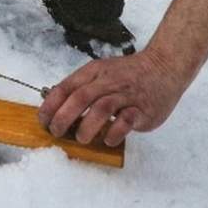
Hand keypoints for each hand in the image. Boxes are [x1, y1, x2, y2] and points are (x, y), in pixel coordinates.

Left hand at [37, 48, 187, 146]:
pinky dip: (113, 133)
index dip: (51, 105)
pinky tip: (107, 140)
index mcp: (95, 71)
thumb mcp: (102, 72)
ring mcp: (126, 95)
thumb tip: (56, 107)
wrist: (165, 67)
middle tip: (57, 133)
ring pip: (102, 108)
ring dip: (87, 126)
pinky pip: (125, 121)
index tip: (43, 121)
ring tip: (81, 139)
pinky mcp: (142, 110)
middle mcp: (109, 81)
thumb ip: (82, 87)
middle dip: (63, 118)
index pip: (66, 87)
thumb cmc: (129, 74)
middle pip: (80, 97)